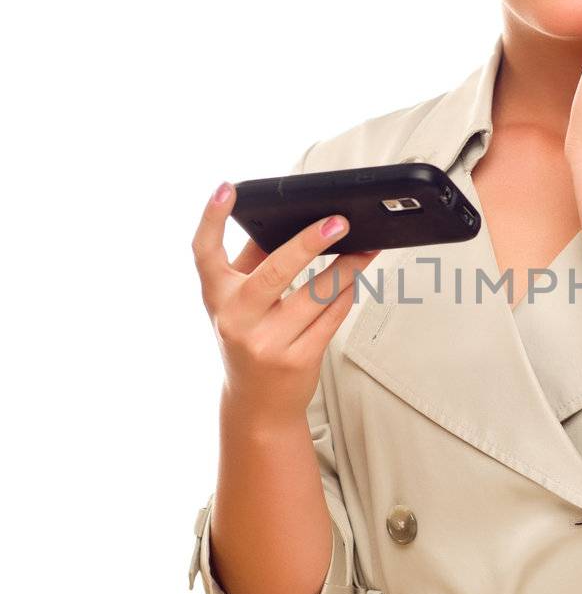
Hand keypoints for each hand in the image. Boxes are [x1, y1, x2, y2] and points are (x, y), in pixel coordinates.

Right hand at [191, 185, 379, 428]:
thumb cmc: (249, 340)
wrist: (257, 404)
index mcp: (217, 298)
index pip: (204, 253)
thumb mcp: (238, 303)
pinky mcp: (298, 359)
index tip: (227, 189)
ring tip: (366, 247)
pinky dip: (347, 294)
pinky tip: (356, 279)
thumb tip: (284, 219)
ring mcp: (267, 342)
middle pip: (275, 271)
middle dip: (310, 243)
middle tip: (339, 222)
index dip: (211, 218)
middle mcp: (237, 320)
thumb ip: (253, 261)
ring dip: (347, 267)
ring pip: (317, 294)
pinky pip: (332, 316)